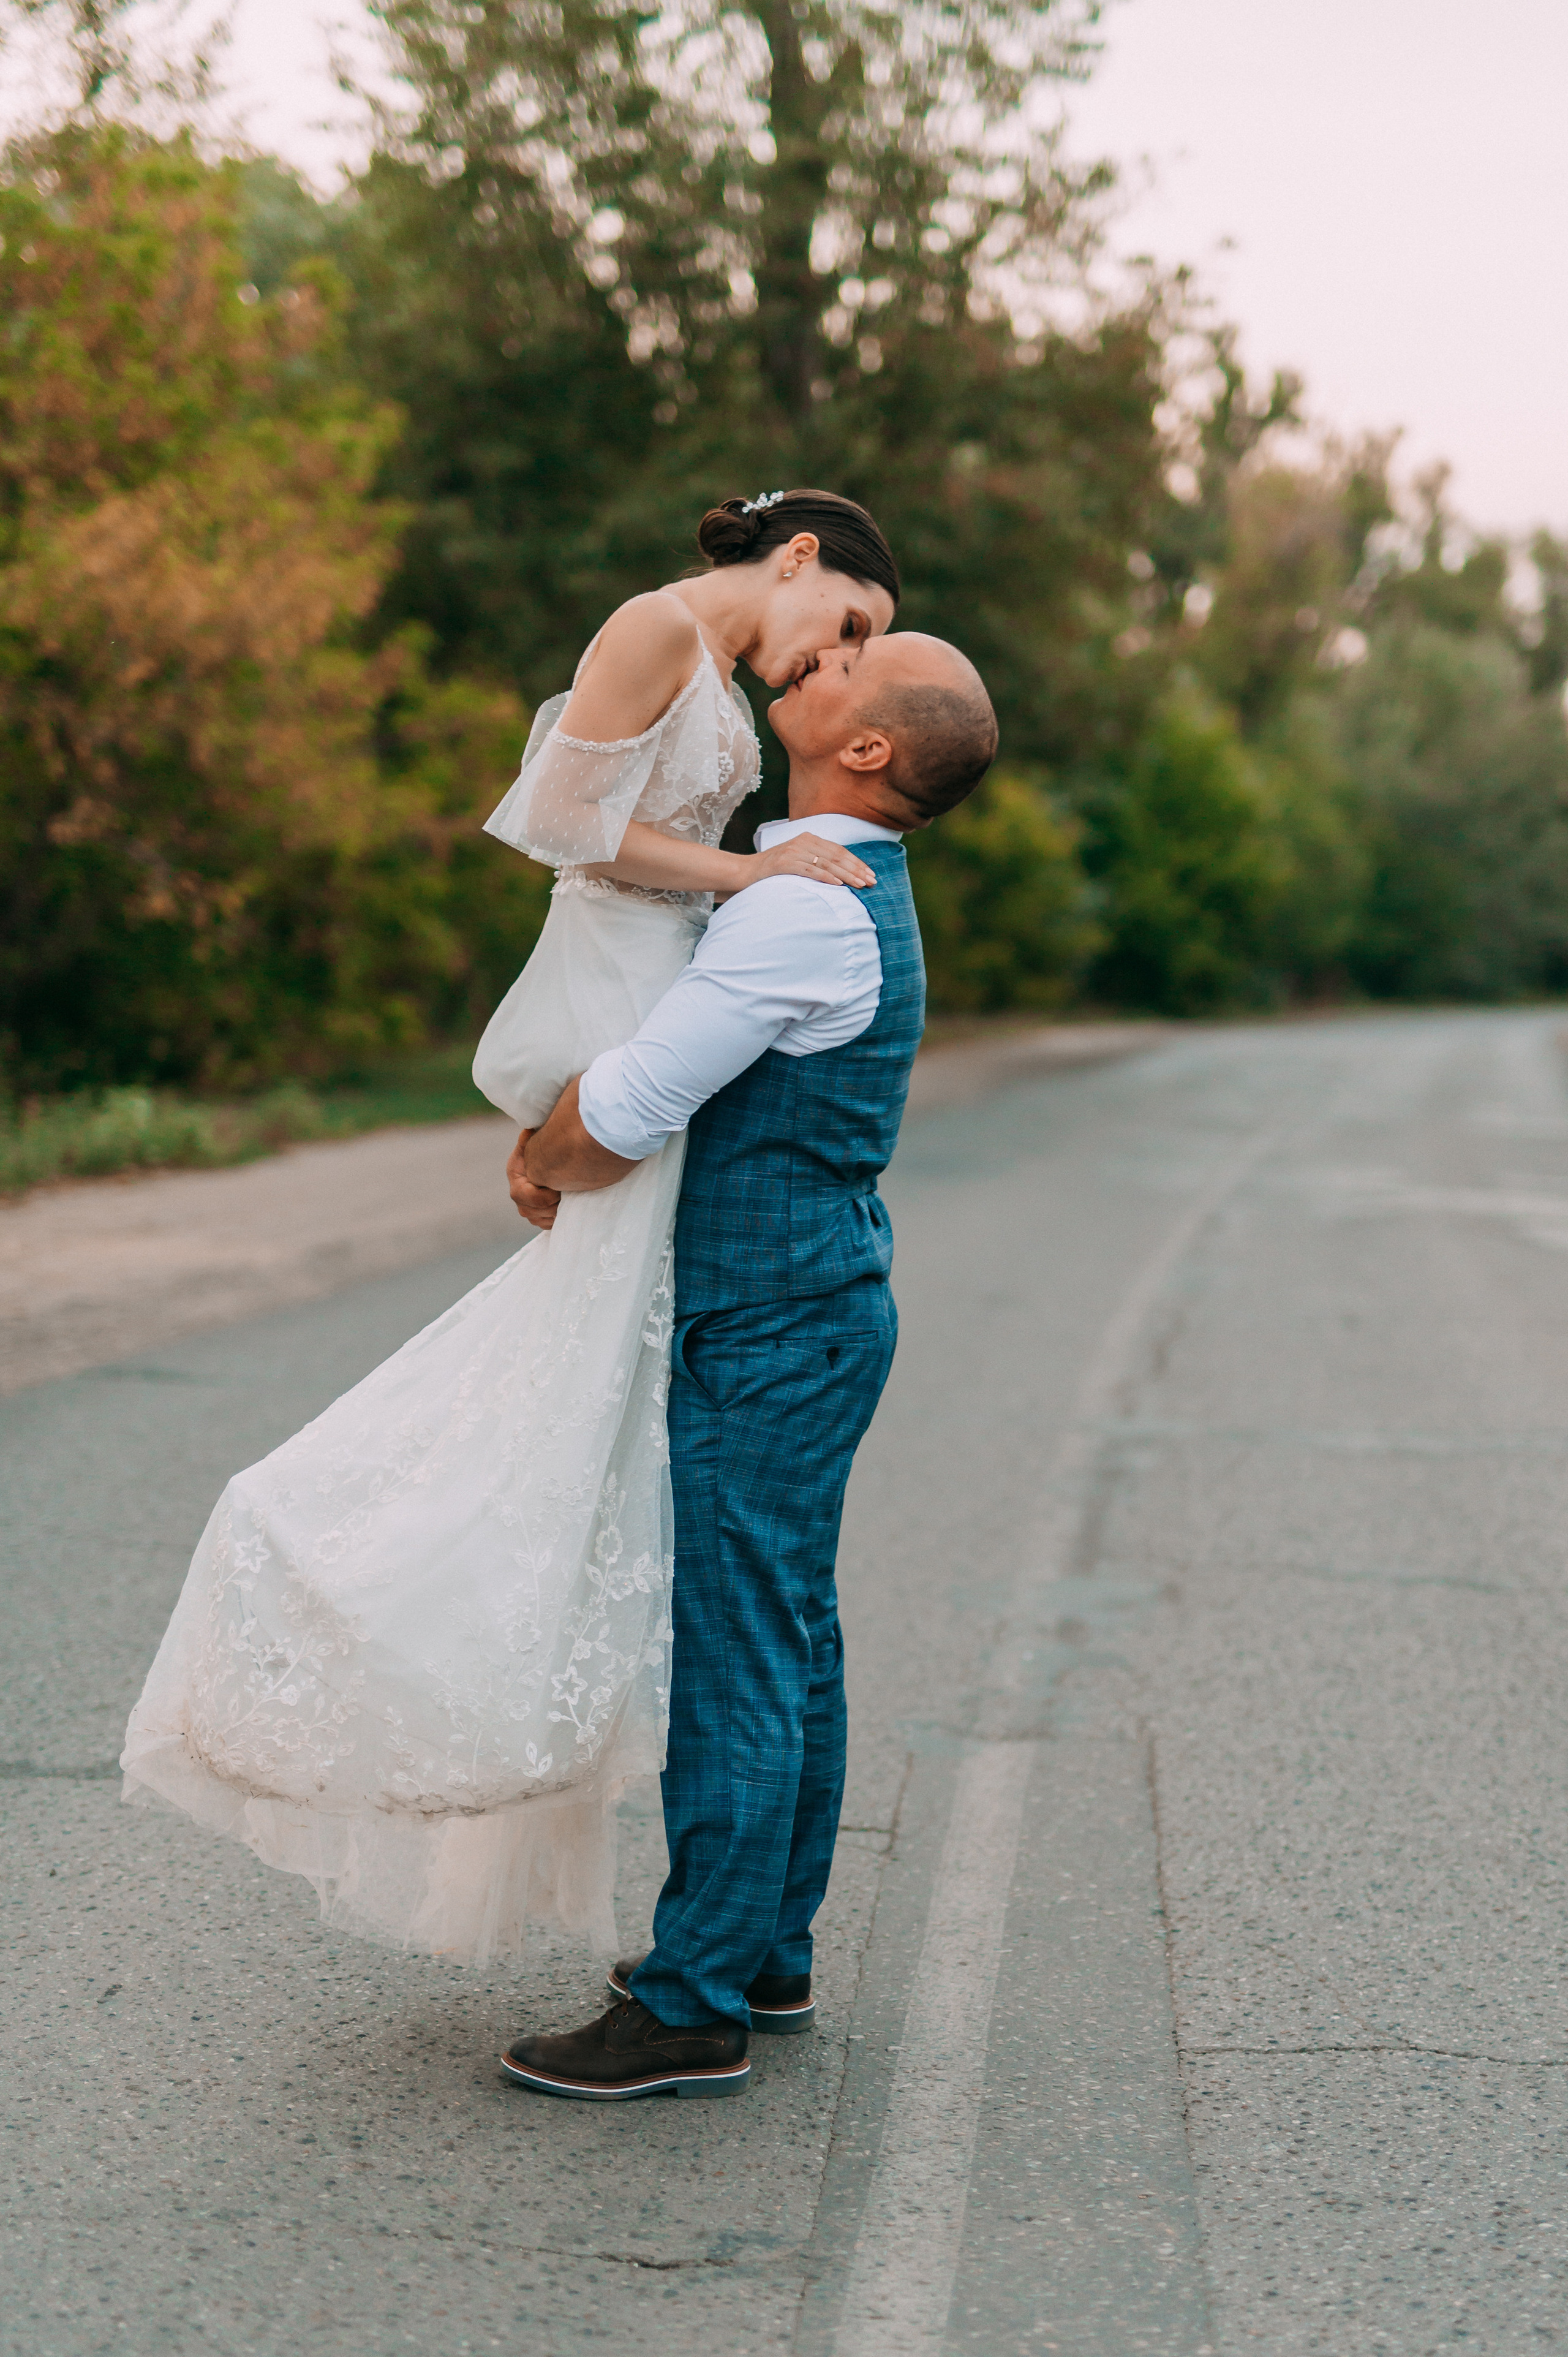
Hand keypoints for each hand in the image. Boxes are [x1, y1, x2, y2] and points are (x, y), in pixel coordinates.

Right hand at [507, 1128, 560, 1228]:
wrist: (547, 1161)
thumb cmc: (540, 1149)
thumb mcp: (533, 1142)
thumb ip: (529, 1138)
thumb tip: (528, 1131)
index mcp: (516, 1177)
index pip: (525, 1195)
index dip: (544, 1196)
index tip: (560, 1188)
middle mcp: (518, 1195)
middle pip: (530, 1212)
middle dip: (550, 1207)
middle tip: (567, 1197)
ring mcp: (526, 1207)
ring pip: (537, 1220)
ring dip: (554, 1214)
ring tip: (567, 1203)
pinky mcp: (537, 1215)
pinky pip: (545, 1225)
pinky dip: (556, 1220)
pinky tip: (566, 1209)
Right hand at [731, 833, 876, 892]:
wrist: (744, 871)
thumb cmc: (773, 870)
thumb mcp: (798, 860)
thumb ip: (817, 861)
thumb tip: (842, 874)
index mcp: (809, 838)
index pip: (839, 850)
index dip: (857, 862)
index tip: (871, 874)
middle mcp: (803, 841)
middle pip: (837, 856)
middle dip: (857, 869)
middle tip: (872, 882)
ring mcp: (794, 851)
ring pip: (827, 863)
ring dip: (846, 875)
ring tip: (860, 885)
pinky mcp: (785, 863)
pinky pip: (811, 870)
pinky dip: (826, 878)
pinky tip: (839, 885)